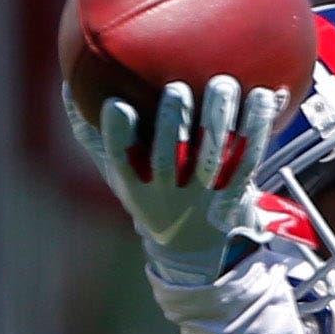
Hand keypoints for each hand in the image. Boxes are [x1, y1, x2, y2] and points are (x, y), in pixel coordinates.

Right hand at [62, 76, 283, 282]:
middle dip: (172, 121)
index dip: (117, 135)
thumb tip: (67, 85)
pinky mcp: (234, 195)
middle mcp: (168, 194)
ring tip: (224, 82)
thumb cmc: (149, 197)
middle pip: (169, 157)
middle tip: (178, 88)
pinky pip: (249, 158)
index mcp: (135, 186)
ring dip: (219, 118)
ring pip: (212, 155)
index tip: (117, 105)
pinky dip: (259, 127)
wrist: (190, 251)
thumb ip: (93, 133)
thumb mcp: (117, 174)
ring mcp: (203, 197)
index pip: (119, 160)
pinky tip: (267, 94)